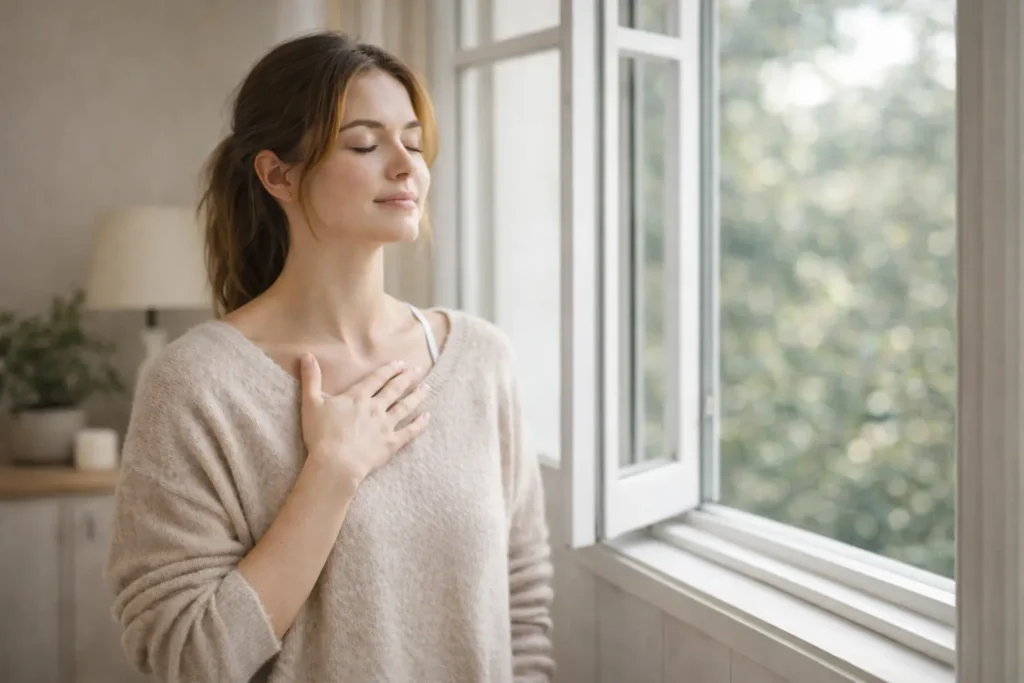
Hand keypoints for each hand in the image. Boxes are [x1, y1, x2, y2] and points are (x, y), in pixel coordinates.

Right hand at [299, 355, 430, 484]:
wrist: (336, 463)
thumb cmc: (321, 434)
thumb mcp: (311, 403)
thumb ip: (311, 379)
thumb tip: (306, 355)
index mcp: (357, 397)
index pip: (376, 379)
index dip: (389, 370)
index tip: (400, 363)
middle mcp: (375, 408)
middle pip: (394, 389)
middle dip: (407, 378)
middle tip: (418, 370)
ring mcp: (385, 425)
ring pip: (405, 407)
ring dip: (417, 396)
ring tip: (427, 387)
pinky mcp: (391, 443)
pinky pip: (410, 432)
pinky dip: (420, 424)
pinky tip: (427, 417)